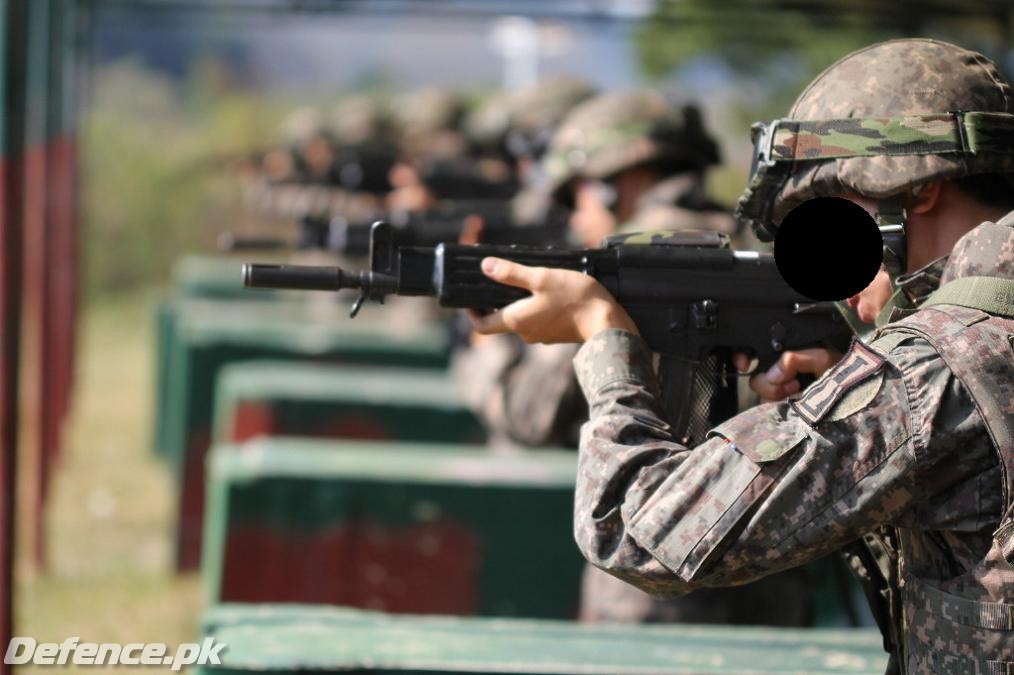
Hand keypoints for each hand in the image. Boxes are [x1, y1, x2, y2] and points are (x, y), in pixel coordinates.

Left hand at [469, 257, 637, 342]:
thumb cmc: (575, 299)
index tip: (468, 299)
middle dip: (495, 301)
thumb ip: (512, 273)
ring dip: (517, 302)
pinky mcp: (556, 333)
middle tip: (496, 280)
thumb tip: (485, 266)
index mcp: (516, 321)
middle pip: (500, 319)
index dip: (471, 313)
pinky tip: (547, 291)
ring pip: (520, 318)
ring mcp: (541, 335)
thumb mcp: (541, 278)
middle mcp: (525, 333)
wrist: (608, 323)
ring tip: (524, 280)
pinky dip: (535, 307)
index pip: (481, 325)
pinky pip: (538, 320)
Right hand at [733, 348, 841, 401]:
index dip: (745, 355)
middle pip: (756, 375)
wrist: (855, 403)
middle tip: (790, 385)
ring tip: (799, 392)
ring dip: (776, 394)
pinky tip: (795, 402)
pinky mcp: (782, 410)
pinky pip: (767, 408)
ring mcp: (781, 392)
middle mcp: (781, 371)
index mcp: (789, 352)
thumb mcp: (822, 358)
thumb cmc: (842, 374)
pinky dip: (779, 405)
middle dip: (767, 383)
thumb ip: (795, 358)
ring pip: (760, 393)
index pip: (757, 349)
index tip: (745, 364)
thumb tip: (772, 374)